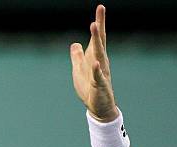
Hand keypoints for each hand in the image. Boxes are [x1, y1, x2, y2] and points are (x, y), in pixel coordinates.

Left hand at [70, 5, 118, 121]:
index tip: (100, 7)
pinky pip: (98, 76)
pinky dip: (96, 69)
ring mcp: (102, 73)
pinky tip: (95, 62)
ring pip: (100, 55)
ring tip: (94, 27)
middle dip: (99, 27)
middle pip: (100, 42)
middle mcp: (101, 62)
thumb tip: (74, 44)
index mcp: (95, 57)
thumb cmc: (89, 88)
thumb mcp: (79, 70)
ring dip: (96, 41)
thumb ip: (77, 57)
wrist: (98, 107)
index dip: (98, 23)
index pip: (97, 38)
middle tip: (99, 11)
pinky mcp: (100, 85)